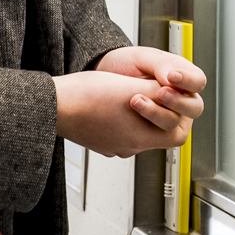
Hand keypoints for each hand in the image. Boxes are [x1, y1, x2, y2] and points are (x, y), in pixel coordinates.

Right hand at [54, 49, 202, 157]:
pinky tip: (115, 102)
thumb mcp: (132, 88)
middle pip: (159, 134)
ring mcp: (113, 144)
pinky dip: (124, 117)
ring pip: (139, 131)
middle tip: (160, 95)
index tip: (174, 98)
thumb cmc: (87, 99)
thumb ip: (160, 90)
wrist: (54, 107)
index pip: (177, 135)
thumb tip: (177, 89)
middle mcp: (128, 145)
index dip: (180, 115)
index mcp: (139, 138)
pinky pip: (120, 130)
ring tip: (134, 93)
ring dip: (142, 114)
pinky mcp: (100, 139)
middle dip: (163, 114)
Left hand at [93, 45, 204, 125]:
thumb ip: (159, 64)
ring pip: (177, 127)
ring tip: (137, 101)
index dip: (189, 81)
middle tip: (160, 93)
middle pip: (194, 108)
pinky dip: (146, 128)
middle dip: (179, 102)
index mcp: (181, 76)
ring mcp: (166, 116)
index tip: (172, 76)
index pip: (198, 81)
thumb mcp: (141, 57)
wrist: (99, 83)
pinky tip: (132, 114)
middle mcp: (178, 98)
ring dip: (160, 115)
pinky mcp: (152, 132)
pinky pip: (158, 137)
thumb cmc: (122, 65)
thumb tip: (172, 78)